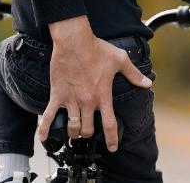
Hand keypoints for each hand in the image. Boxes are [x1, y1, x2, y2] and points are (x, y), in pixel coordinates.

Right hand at [37, 16, 151, 151]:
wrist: (74, 41)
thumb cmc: (97, 49)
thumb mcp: (120, 60)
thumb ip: (134, 74)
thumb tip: (147, 83)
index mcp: (103, 96)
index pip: (109, 124)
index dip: (112, 139)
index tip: (112, 147)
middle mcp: (87, 102)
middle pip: (88, 130)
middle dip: (89, 134)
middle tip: (89, 132)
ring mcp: (71, 100)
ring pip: (72, 127)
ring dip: (74, 132)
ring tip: (74, 131)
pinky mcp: (57, 95)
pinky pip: (48, 115)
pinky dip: (44, 128)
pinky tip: (42, 137)